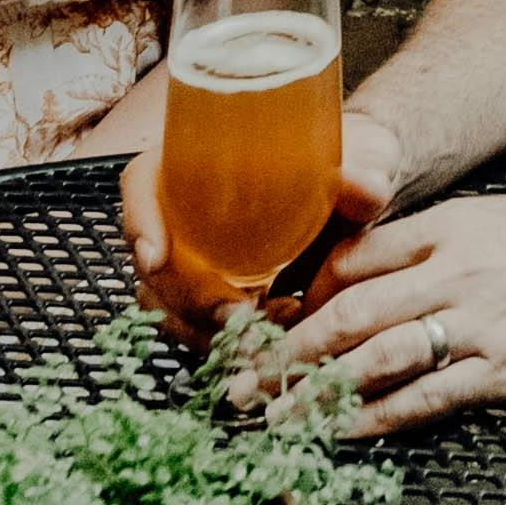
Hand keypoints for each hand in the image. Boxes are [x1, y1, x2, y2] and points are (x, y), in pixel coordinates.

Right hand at [123, 105, 397, 329]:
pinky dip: (231, 345)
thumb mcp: (363, 159)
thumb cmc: (352, 162)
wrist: (366, 194)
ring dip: (208, 331)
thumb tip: (364, 187)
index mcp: (198, 162)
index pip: (142, 183)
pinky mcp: (221, 298)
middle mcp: (186, 213)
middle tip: (238, 316)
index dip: (139, 220)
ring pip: (169, 308)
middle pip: (153, 263)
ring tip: (269, 332)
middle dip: (188, 300)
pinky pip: (201, 330)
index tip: (156, 255)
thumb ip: (365, 173)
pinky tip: (279, 338)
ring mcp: (198, 261)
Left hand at [282, 177, 505, 435]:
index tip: (266, 324)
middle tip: (236, 382)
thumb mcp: (496, 217)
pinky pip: (425, 400)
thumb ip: (432, 244)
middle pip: (347, 312)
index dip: (300, 296)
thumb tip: (365, 278)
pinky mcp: (505, 372)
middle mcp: (456, 271)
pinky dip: (374, 420)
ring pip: (375, 361)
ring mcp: (479, 324)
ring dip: (313, 393)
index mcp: (450, 227)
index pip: (352, 259)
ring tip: (269, 417)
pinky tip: (338, 435)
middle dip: (284, 352)